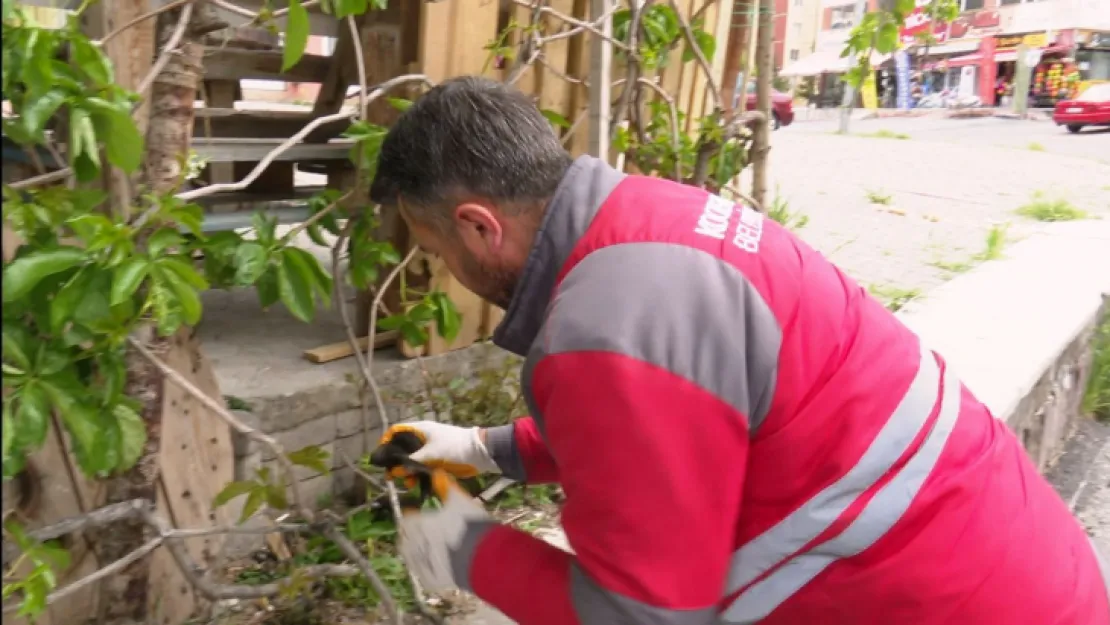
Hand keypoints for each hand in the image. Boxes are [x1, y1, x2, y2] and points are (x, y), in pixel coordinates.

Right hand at [377, 421, 498, 479]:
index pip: (397, 431)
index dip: (387, 441)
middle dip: (395, 462)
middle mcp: (421, 439)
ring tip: (407, 483)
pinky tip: (415, 484)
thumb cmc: (454, 447)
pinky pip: (420, 468)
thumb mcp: (431, 454)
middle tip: (390, 475)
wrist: (478, 454)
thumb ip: (412, 462)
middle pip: (401, 448)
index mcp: (420, 430)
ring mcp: (428, 451)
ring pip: (410, 461)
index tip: (381, 456)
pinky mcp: (435, 461)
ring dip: (406, 472)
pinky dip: (416, 475)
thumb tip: (395, 471)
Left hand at [398, 472, 492, 592]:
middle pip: (405, 538)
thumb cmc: (469, 525)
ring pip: (411, 557)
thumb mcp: (459, 501)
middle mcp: (415, 544)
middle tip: (421, 530)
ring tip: (426, 548)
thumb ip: (446, 487)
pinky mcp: (430, 580)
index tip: (416, 514)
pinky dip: (425, 567)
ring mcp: (421, 564)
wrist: (480, 557)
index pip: (406, 520)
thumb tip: (437, 472)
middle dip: (410, 533)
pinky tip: (433, 564)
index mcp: (419, 524)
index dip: (410, 516)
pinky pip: (422, 573)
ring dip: (415, 551)